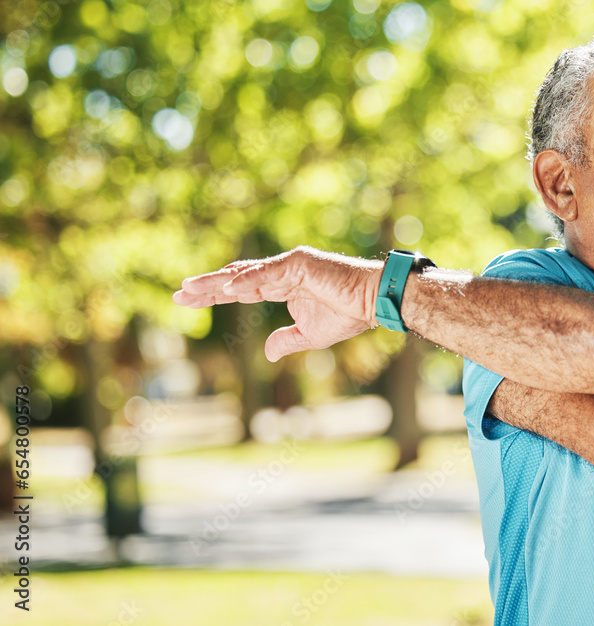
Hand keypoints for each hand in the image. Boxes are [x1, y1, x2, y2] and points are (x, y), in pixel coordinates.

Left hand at [173, 246, 382, 361]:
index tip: (188, 300)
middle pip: (235, 279)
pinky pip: (267, 274)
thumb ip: (286, 340)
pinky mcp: (299, 264)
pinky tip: (227, 288)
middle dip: (207, 287)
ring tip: (191, 288)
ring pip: (245, 274)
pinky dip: (247, 280)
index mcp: (281, 286)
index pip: (240, 290)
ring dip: (217, 281)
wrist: (373, 302)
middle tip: (179, 293)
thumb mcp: (310, 335)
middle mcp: (280, 272)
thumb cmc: (348, 314)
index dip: (214, 295)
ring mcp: (288, 266)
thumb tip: (267, 352)